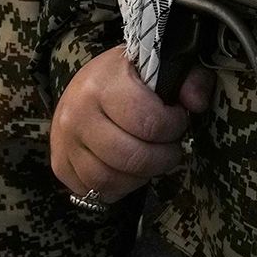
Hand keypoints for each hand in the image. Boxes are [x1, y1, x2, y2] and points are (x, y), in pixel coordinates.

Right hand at [49, 45, 216, 202]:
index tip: (179, 119)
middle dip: (163, 157)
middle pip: (131, 157)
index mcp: (104, 84)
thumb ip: (190, 78)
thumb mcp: (160, 65)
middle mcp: (78, 113)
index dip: (174, 126)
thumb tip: (196, 104)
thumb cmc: (128, 76)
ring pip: (111, 180)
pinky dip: (119, 186)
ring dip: (142, 175)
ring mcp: (65, 142)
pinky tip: (130, 168)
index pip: (147, 122)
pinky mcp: (60, 165)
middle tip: (171, 146)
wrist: (85, 85)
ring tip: (152, 157)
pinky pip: (95, 191)